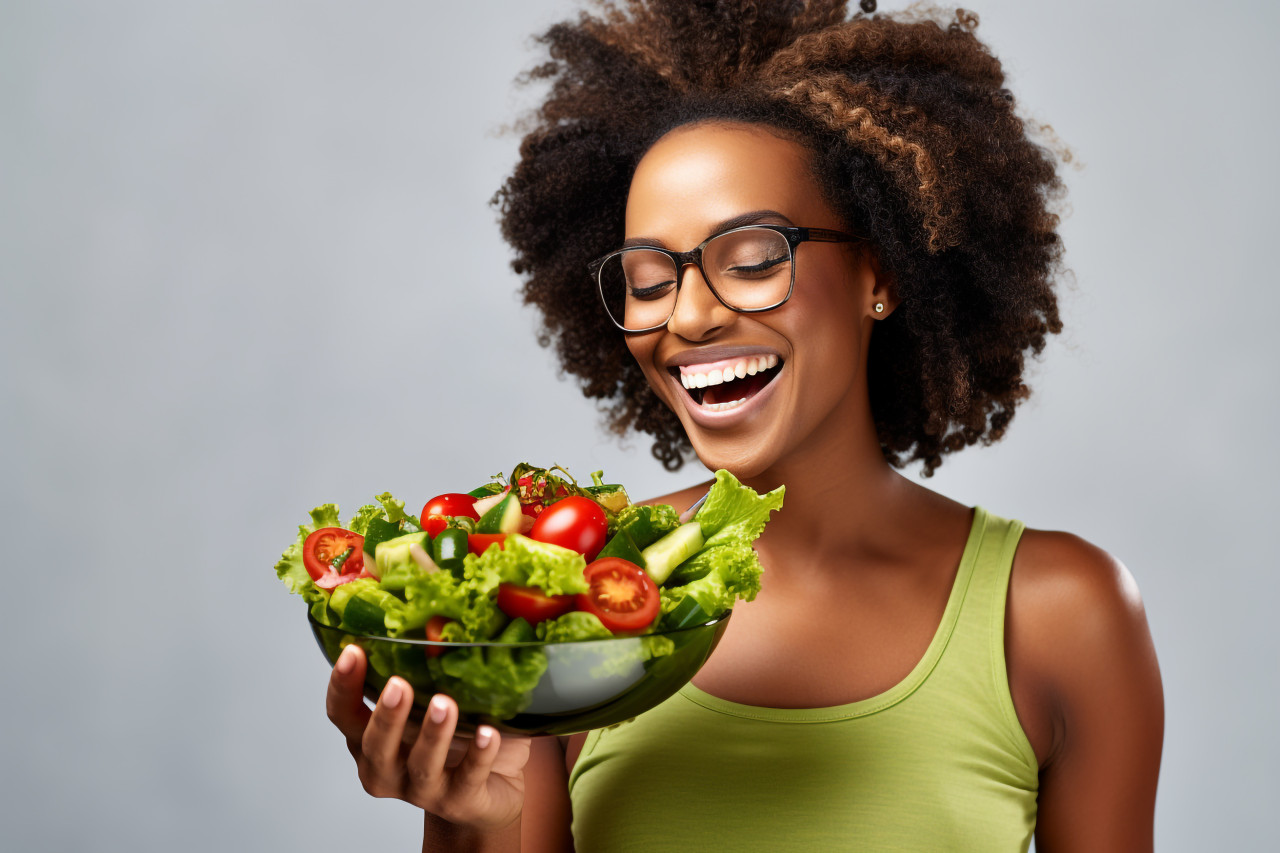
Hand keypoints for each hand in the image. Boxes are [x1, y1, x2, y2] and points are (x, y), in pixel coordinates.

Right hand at [325, 644, 532, 828]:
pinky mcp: (461, 802)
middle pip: (374, 745)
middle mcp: (387, 768)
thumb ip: (430, 667)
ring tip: (446, 703)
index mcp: (371, 738)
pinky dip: (478, 755)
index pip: (342, 714)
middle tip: (398, 684)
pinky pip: (468, 779)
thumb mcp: (437, 697)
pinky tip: (489, 733)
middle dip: (385, 714)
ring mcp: (423, 790)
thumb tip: (441, 607)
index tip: (353, 650)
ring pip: (420, 765)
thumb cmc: (458, 735)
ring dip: (432, 734)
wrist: (489, 792)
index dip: (342, 686)